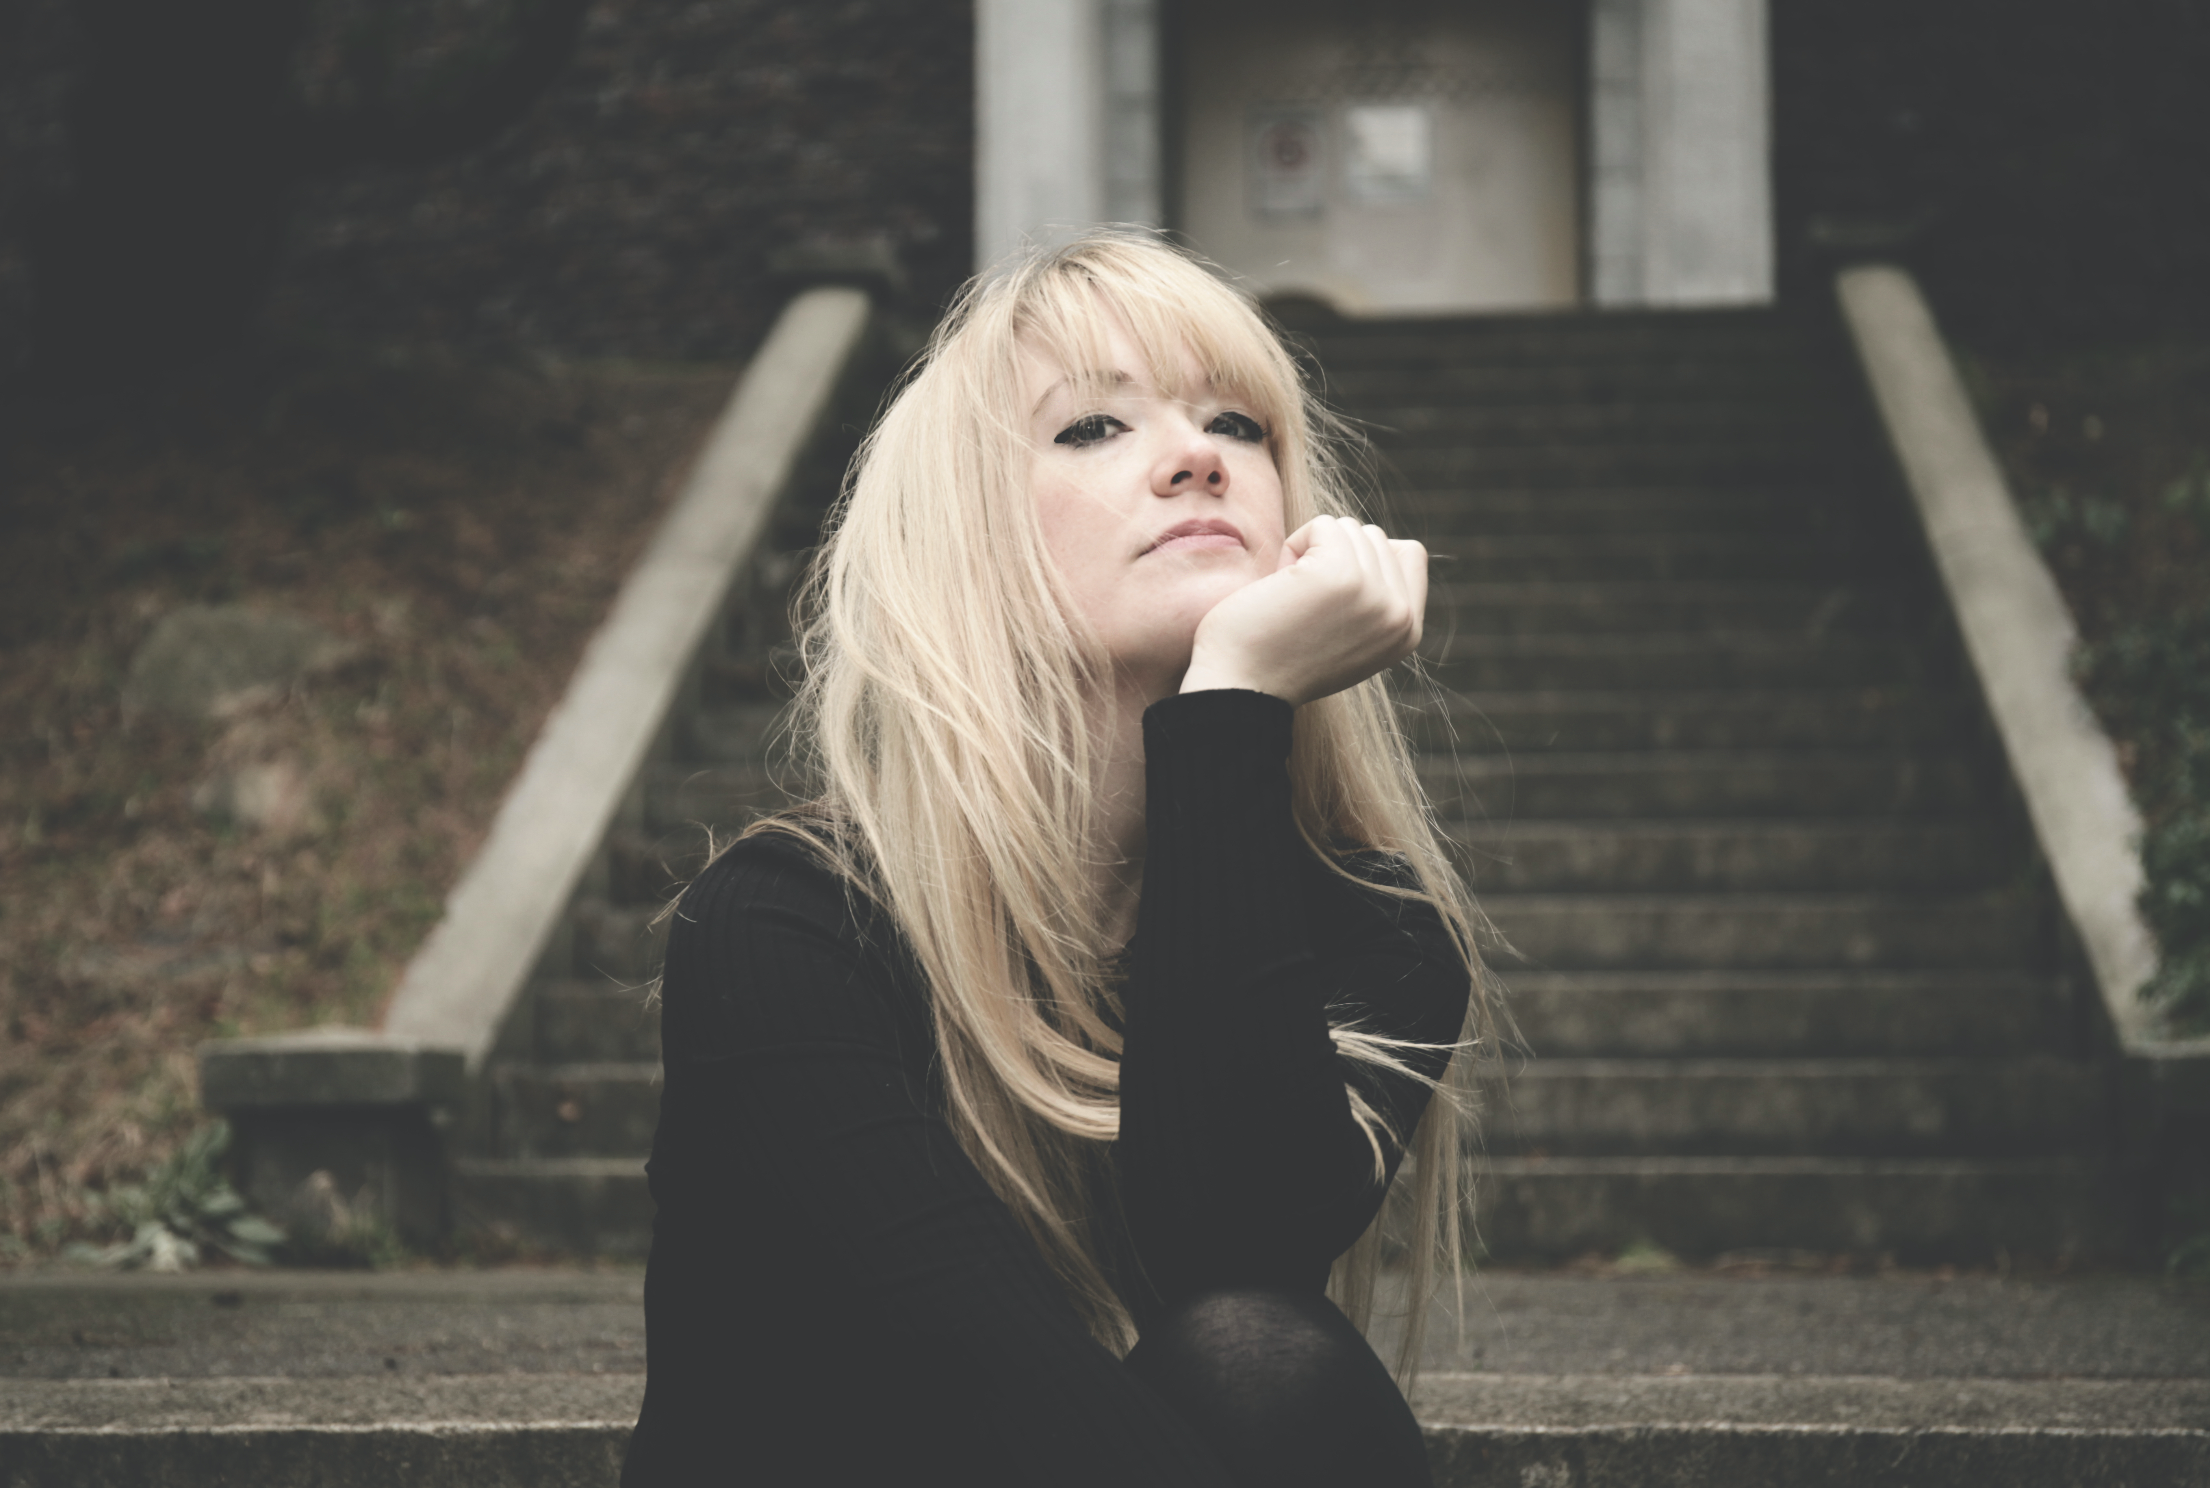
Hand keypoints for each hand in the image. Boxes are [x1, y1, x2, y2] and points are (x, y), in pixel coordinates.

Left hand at [1179, 516, 1426, 704]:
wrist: (1240, 687)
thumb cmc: (1280, 656)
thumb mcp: (1349, 636)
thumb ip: (1374, 600)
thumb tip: (1380, 545)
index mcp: (1407, 631)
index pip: (1409, 554)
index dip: (1366, 556)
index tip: (1329, 590)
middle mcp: (1400, 615)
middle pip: (1375, 537)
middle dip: (1333, 554)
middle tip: (1303, 600)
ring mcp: (1374, 594)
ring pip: (1349, 528)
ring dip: (1312, 551)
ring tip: (1292, 595)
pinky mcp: (1341, 574)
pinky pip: (1323, 525)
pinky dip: (1293, 545)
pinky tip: (1280, 585)